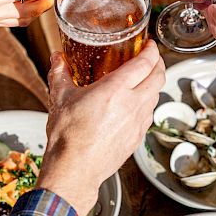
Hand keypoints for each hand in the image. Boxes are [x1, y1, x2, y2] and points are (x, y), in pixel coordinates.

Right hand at [37, 40, 164, 215]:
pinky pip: (149, 114)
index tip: (149, 44)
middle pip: (158, 77)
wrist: (74, 171)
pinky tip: (136, 103)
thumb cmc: (68, 138)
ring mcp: (137, 122)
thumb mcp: (60, 98)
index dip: (151, 50)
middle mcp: (132, 104)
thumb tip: (57, 58)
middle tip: (151, 57)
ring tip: (144, 78)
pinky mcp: (137, 138)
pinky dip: (148, 103)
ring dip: (154, 83)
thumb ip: (60, 73)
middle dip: (158, 63)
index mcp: (115, 90)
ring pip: (156, 95)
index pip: (145, 63)